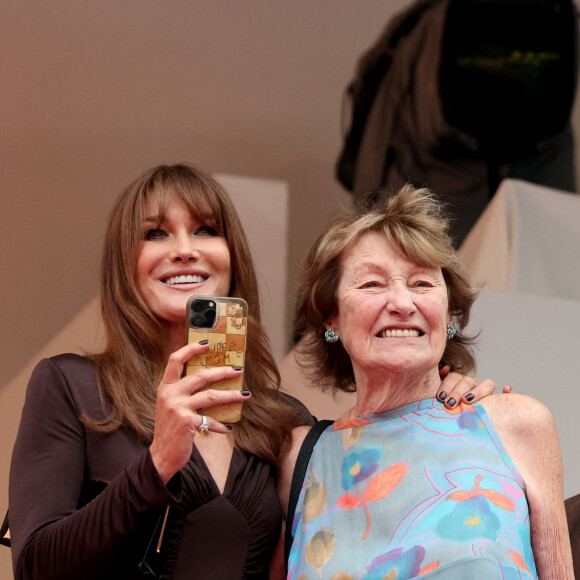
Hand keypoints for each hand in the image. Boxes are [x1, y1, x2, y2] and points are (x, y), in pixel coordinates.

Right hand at [149, 341, 249, 483]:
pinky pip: (210, 420)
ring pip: (211, 396)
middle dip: (222, 372)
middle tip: (238, 370)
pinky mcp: (187, 422)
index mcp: (165, 387)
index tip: (207, 343)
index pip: (175, 360)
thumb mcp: (171, 406)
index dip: (191, 349)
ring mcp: (177, 407)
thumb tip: (209, 380)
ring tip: (245, 394)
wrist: (161, 456)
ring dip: (230, 395)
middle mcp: (170, 394)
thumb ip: (184, 392)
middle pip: (200, 375)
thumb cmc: (170, 430)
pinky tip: (228, 428)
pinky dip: (221, 425)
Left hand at [437, 365, 510, 408]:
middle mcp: (473, 384)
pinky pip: (506, 394)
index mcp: (459, 381)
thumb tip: (445, 368)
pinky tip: (506, 389)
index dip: (447, 385)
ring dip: (478, 391)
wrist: (454, 423)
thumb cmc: (447, 408)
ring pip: (487, 384)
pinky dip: (507, 392)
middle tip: (449, 404)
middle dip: (458, 391)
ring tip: (466, 400)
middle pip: (468, 381)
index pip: (455, 376)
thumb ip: (440, 381)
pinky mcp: (497, 402)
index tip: (440, 397)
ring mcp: (486, 392)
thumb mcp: (441, 397)